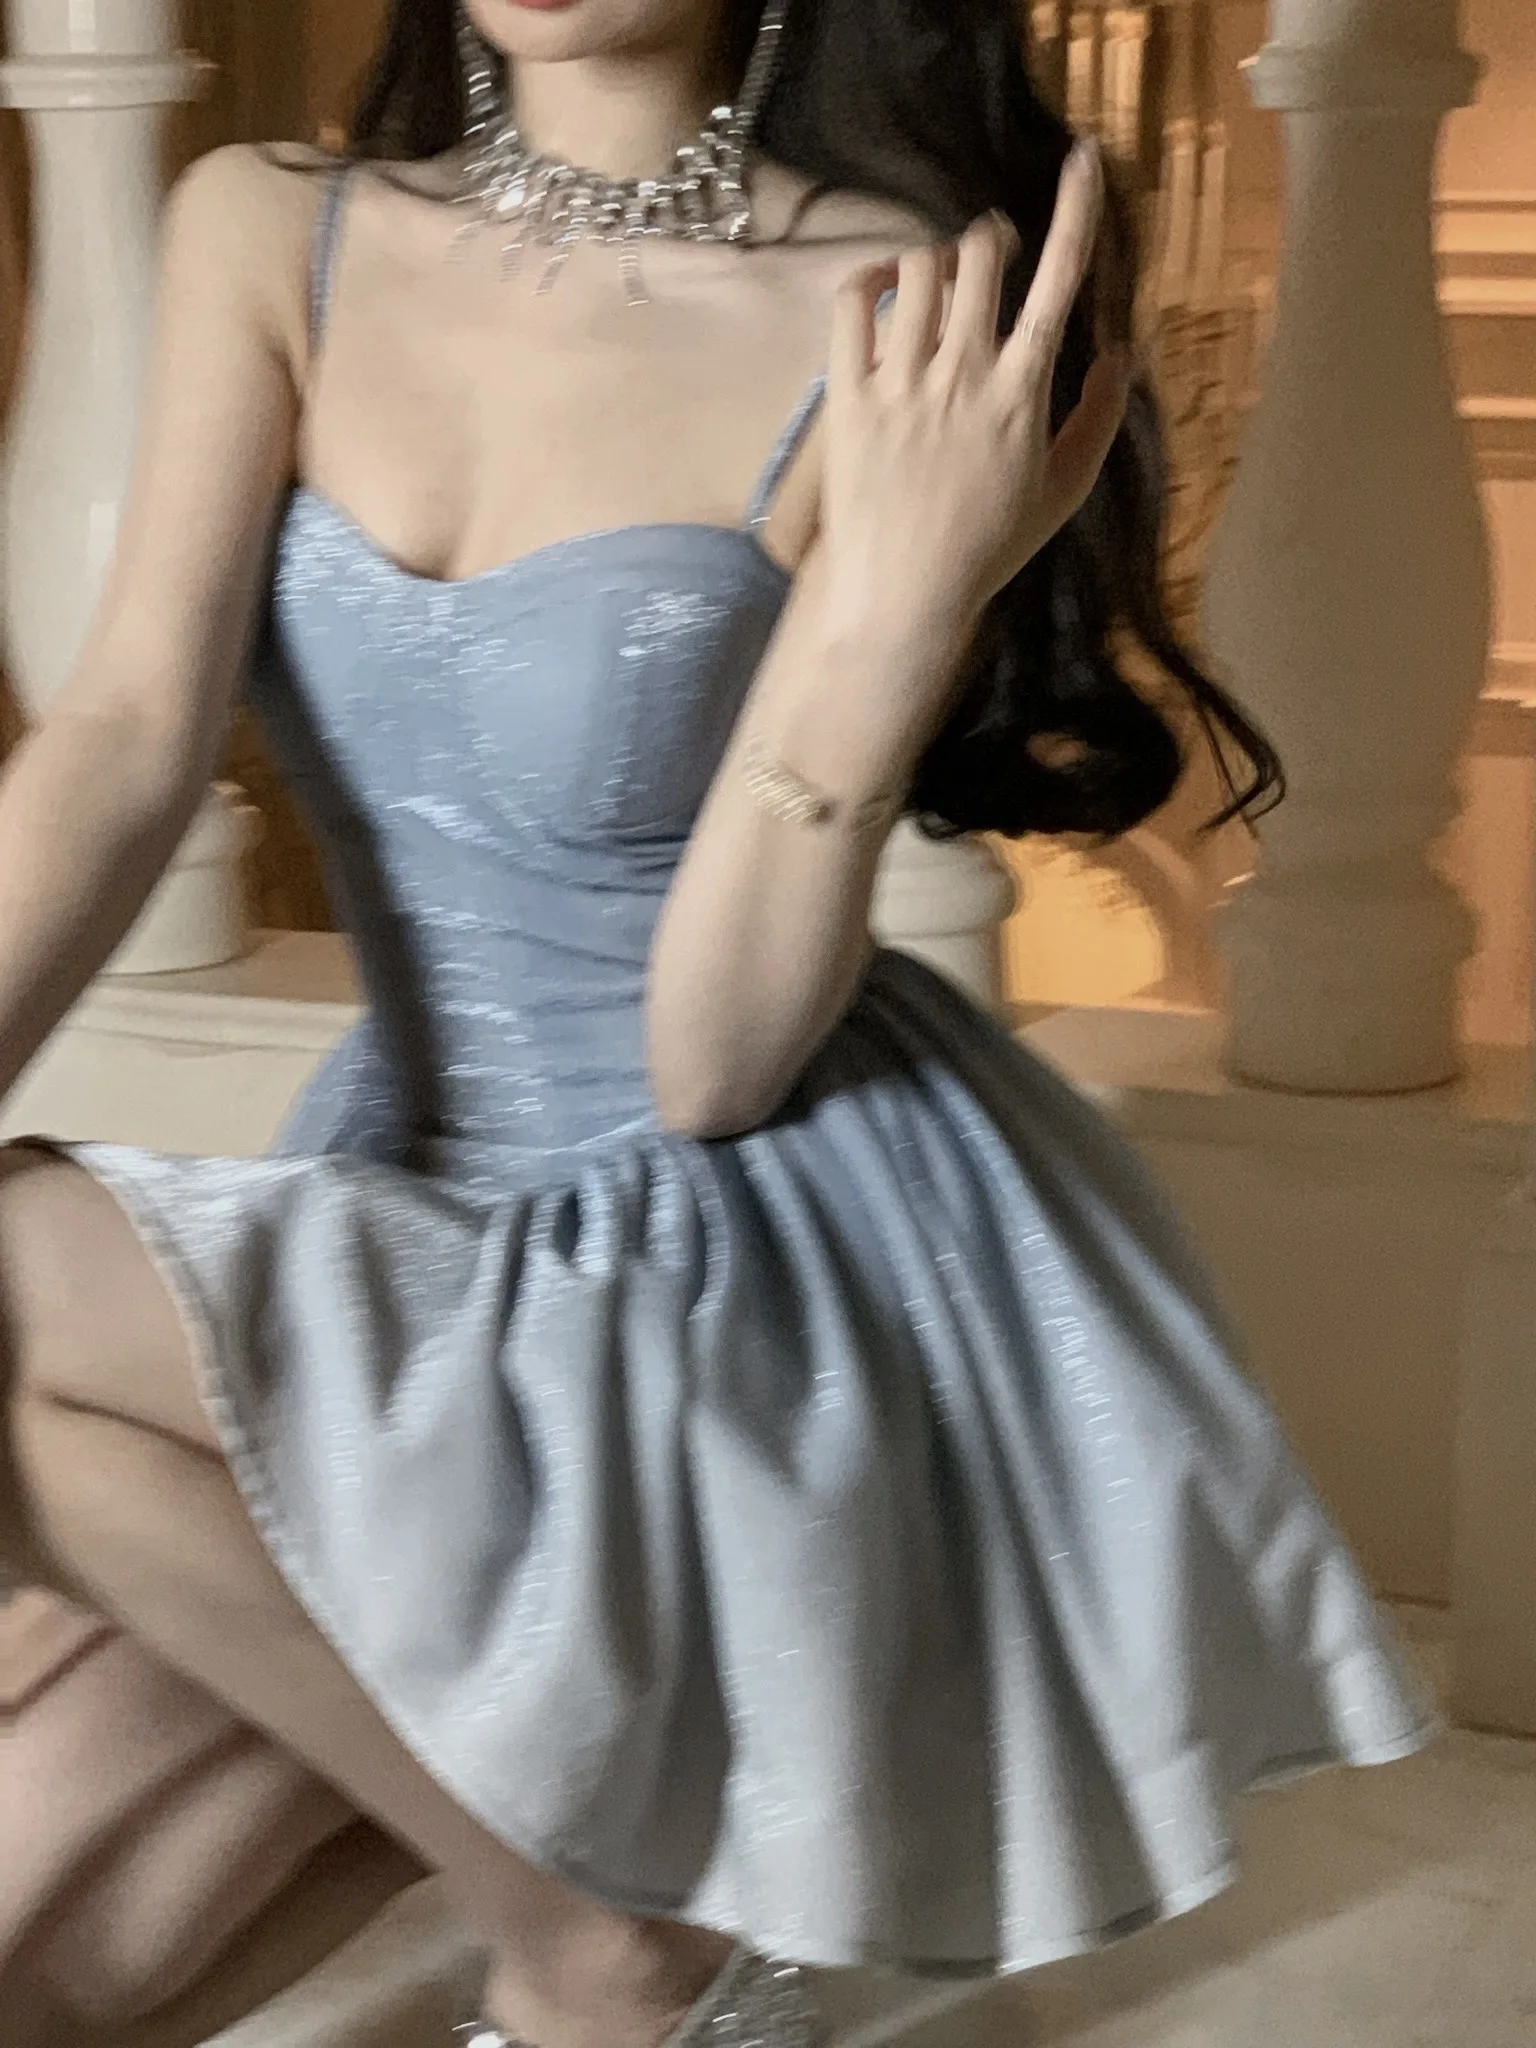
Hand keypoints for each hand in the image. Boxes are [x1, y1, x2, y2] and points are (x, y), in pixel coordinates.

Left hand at [821, 137, 1128, 642]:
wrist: (905, 596)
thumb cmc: (989, 548)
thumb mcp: (1063, 492)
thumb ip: (1100, 418)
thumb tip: (1120, 353)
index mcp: (1023, 392)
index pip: (1059, 279)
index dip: (1076, 209)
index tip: (1084, 161)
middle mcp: (963, 374)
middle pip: (982, 255)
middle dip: (992, 238)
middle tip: (991, 255)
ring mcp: (901, 382)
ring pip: (921, 267)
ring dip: (937, 257)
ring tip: (939, 280)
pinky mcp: (848, 396)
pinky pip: (852, 302)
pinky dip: (870, 274)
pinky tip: (884, 284)